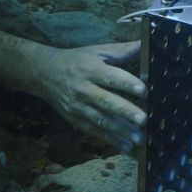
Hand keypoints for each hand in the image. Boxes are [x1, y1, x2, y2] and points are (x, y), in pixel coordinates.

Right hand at [30, 42, 145, 151]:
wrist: (45, 74)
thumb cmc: (77, 60)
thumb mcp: (97, 51)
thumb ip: (123, 50)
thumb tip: (145, 43)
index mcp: (90, 69)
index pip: (110, 76)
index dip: (126, 83)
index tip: (143, 90)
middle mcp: (83, 88)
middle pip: (105, 101)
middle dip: (125, 112)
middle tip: (144, 120)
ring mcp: (78, 106)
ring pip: (100, 120)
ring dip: (120, 131)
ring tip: (138, 139)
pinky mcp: (75, 119)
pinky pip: (94, 131)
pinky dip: (111, 140)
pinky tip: (126, 147)